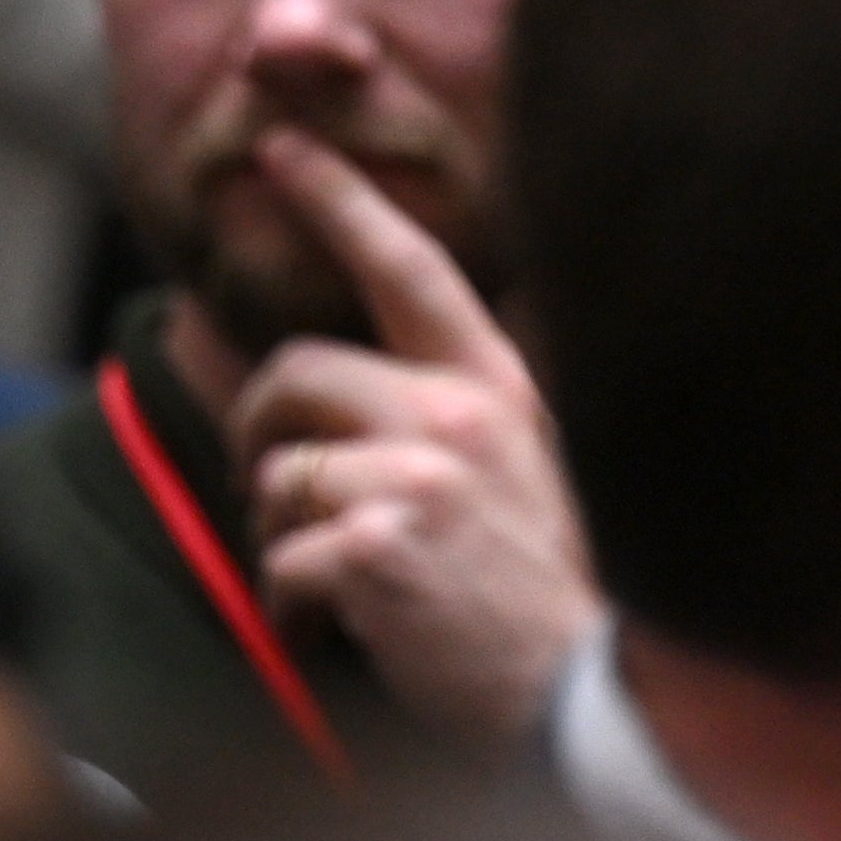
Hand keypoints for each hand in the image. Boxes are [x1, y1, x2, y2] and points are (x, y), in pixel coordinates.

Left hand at [229, 132, 597, 747]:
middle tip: (275, 492)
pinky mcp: (379, 545)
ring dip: (277, 534)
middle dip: (259, 432)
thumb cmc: (533, 584)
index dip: (337, 198)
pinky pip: (278, 559)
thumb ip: (424, 415)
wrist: (582, 694)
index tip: (278, 147)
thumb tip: (318, 393)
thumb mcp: (503, 468)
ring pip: (276, 472)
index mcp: (494, 382)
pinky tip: (336, 627)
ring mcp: (421, 475)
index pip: (408, 264)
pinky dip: (289, 607)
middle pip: (296, 373)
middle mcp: (460, 411)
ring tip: (330, 577)